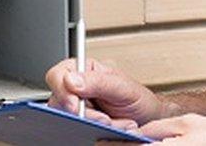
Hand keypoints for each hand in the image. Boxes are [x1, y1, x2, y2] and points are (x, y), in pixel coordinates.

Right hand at [46, 57, 164, 127]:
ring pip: (68, 120)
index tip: (76, 105)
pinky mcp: (78, 127)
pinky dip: (93, 134)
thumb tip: (70, 80)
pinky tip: (110, 131)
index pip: (56, 76)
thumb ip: (98, 82)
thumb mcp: (123, 87)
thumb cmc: (137, 99)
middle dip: (84, 115)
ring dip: (93, 125)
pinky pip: (75, 132)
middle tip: (106, 119)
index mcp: (82, 71)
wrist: (148, 120)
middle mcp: (74, 90)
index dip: (62, 90)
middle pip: (59, 103)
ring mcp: (75, 110)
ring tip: (116, 124)